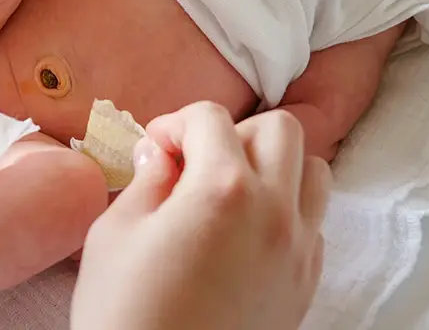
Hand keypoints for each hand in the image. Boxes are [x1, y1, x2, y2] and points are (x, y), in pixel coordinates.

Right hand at [71, 103, 330, 329]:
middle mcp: (274, 211)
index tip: (155, 149)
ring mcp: (298, 249)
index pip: (211, 117)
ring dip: (273, 167)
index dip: (175, 124)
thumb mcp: (114, 234)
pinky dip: (286, 211)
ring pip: (313, 172)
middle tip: (195, 163)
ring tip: (229, 193)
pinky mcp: (306, 283)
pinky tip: (243, 234)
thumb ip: (146, 180)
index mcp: (222, 190)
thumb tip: (162, 154)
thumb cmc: (125, 314)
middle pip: (281, 129)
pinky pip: (314, 223)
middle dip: (234, 133)